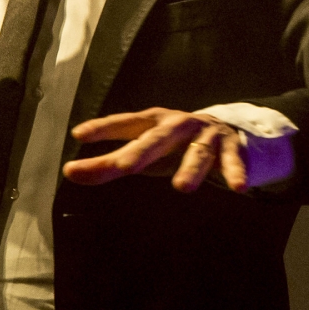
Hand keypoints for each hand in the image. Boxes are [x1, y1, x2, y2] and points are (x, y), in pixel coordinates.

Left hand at [63, 108, 249, 193]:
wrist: (226, 130)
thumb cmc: (173, 145)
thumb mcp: (145, 153)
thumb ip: (109, 164)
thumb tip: (70, 173)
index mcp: (153, 122)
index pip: (125, 124)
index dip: (103, 128)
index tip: (79, 135)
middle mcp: (178, 125)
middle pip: (157, 138)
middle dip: (141, 153)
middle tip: (123, 168)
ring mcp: (205, 135)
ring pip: (196, 153)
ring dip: (190, 169)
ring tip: (182, 187)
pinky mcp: (230, 147)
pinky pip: (232, 162)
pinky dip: (235, 173)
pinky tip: (237, 187)